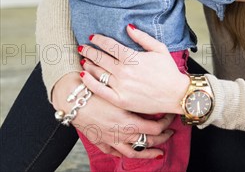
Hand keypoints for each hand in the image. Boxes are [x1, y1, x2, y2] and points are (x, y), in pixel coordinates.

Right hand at [52, 72, 173, 158]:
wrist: (72, 99)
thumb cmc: (97, 91)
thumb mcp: (121, 92)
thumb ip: (138, 98)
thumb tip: (157, 98)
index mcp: (128, 121)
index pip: (155, 128)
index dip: (166, 123)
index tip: (170, 116)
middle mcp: (120, 134)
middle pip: (147, 141)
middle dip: (162, 138)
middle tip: (171, 133)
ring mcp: (110, 140)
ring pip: (133, 152)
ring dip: (147, 153)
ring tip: (158, 153)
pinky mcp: (99, 141)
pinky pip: (114, 152)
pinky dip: (125, 153)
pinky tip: (132, 150)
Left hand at [78, 25, 189, 115]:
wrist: (176, 94)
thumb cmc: (169, 71)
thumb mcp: (159, 49)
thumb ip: (142, 37)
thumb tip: (128, 27)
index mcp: (133, 58)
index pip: (109, 45)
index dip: (99, 40)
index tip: (93, 37)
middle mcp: (124, 71)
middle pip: (100, 58)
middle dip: (89, 51)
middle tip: (82, 47)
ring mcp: (120, 86)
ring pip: (97, 72)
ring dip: (88, 64)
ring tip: (83, 59)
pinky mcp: (119, 99)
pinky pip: (99, 90)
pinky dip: (89, 82)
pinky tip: (83, 75)